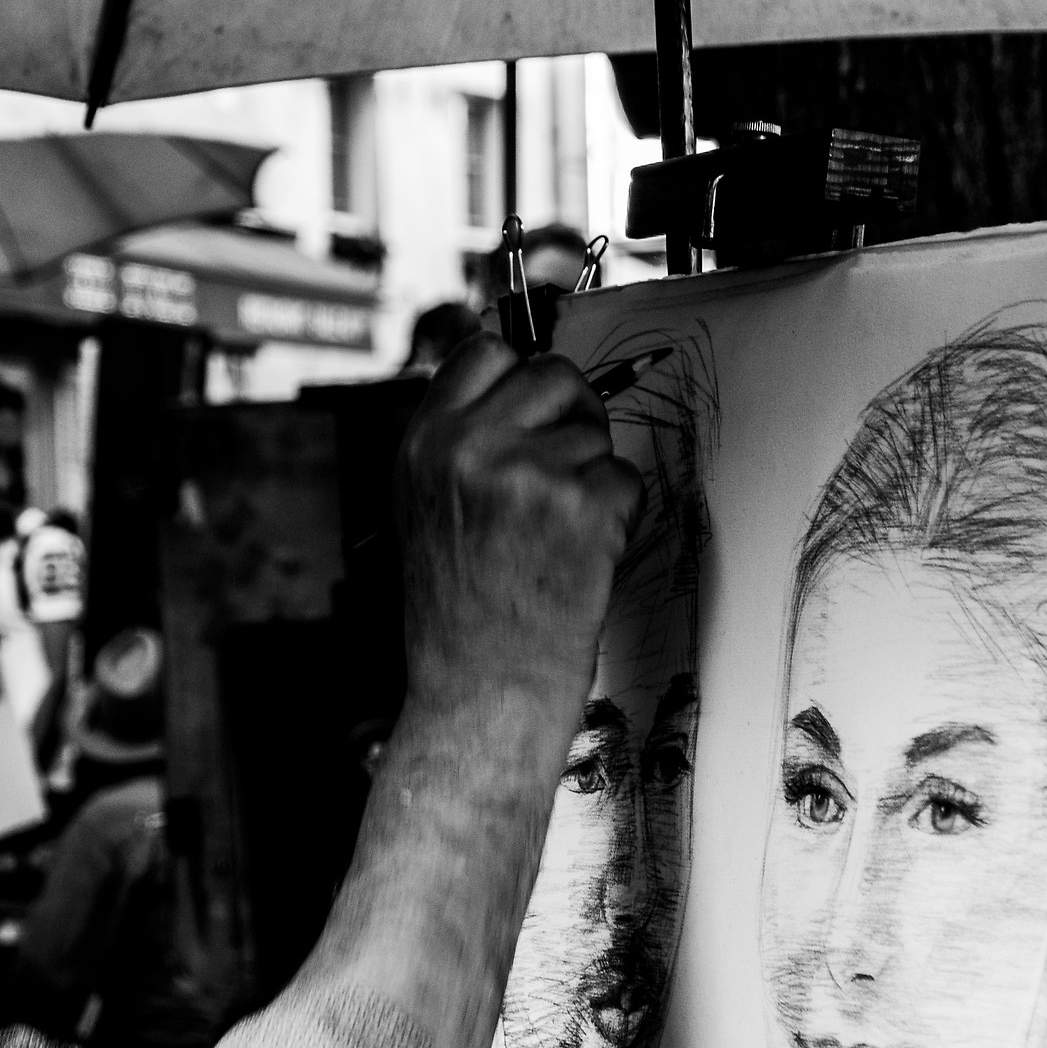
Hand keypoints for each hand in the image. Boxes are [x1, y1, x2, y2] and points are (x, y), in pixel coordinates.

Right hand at [396, 336, 641, 725]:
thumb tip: (516, 379)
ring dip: (592, 477)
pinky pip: (625, 480)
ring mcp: (524, 474)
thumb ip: (458, 443)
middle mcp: (466, 448)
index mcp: (421, 445)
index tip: (535, 406)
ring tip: (555, 539)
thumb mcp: (425, 511)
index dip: (520, 375)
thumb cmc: (455, 616)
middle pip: (553, 374)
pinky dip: (617, 518)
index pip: (484, 351)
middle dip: (573, 416)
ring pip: (595, 433)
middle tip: (564, 474)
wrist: (477, 696)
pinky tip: (578, 560)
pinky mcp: (580, 507)